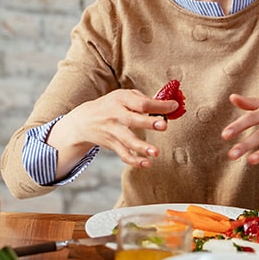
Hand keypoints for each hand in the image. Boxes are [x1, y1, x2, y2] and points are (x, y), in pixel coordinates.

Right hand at [48, 89, 178, 168]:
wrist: (84, 120)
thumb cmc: (111, 105)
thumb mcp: (123, 96)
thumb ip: (143, 99)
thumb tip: (167, 102)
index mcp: (121, 100)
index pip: (141, 102)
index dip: (158, 105)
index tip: (174, 106)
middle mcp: (116, 115)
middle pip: (133, 119)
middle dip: (149, 123)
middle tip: (164, 126)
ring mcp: (113, 131)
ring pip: (128, 140)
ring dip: (142, 147)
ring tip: (156, 152)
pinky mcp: (112, 144)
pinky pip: (124, 154)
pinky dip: (134, 161)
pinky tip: (146, 164)